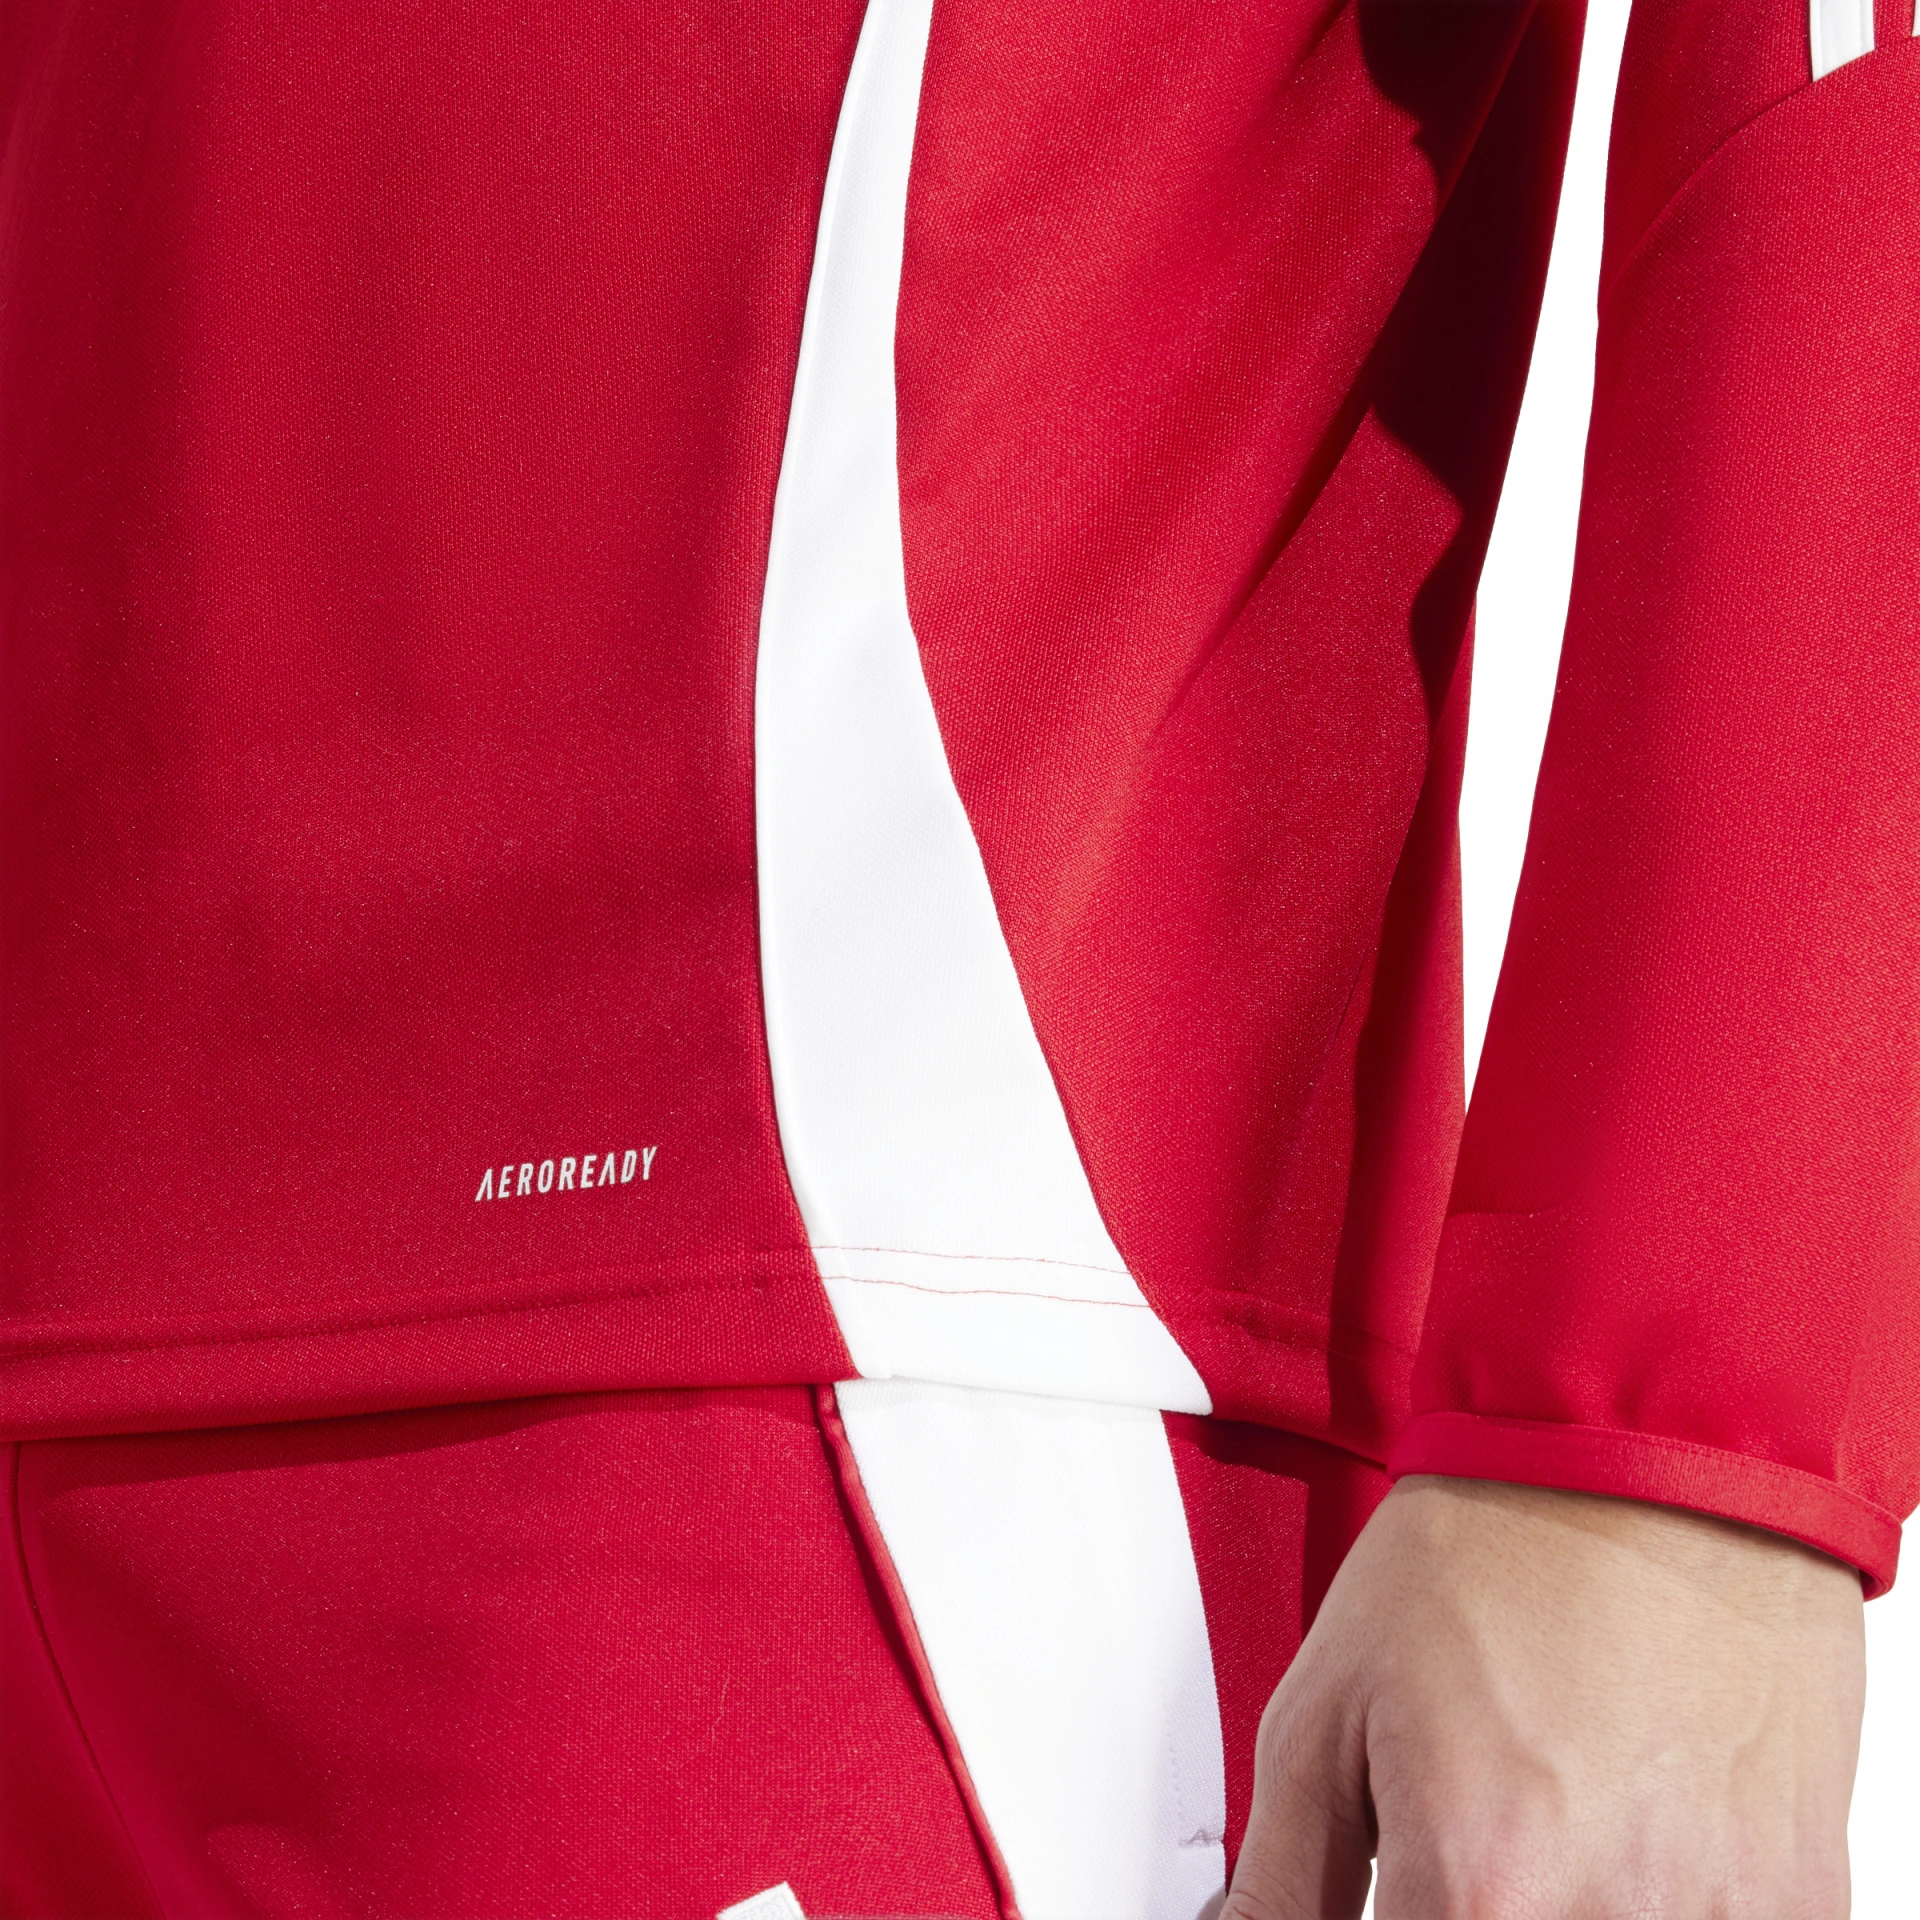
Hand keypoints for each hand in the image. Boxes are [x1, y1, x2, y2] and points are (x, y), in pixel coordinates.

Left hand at [1222, 1475, 1865, 1918]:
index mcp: (1479, 1887)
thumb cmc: (1492, 1553)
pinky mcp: (1802, 1904)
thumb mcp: (1328, 1708)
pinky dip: (1653, 1904)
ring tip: (1546, 1819)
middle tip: (1468, 1844)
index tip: (1386, 1899)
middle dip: (1462, 1914)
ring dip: (1564, 1907)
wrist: (1651, 1459)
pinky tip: (1626, 1826)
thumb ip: (1285, 1874)